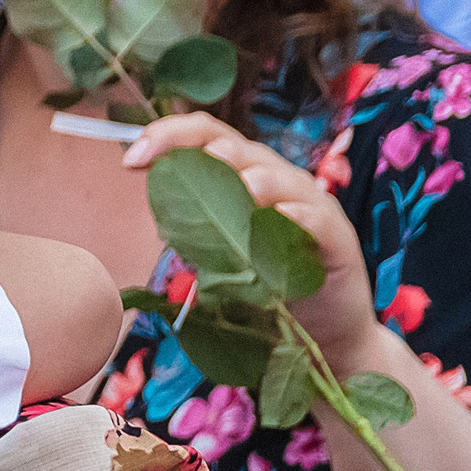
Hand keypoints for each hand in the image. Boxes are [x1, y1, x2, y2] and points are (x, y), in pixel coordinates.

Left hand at [123, 113, 380, 364]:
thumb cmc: (266, 288)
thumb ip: (193, 231)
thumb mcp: (219, 257)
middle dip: (199, 152)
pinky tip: (277, 218)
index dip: (169, 136)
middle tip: (169, 168)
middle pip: (238, 147)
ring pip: (278, 176)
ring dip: (249, 179)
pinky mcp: (338, 238)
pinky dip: (295, 216)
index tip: (131, 160)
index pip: (208, 137)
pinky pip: (316, 219)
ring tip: (229, 188)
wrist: (323, 334)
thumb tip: (152, 218)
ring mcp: (311, 206)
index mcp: (244, 177)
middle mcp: (278, 181)